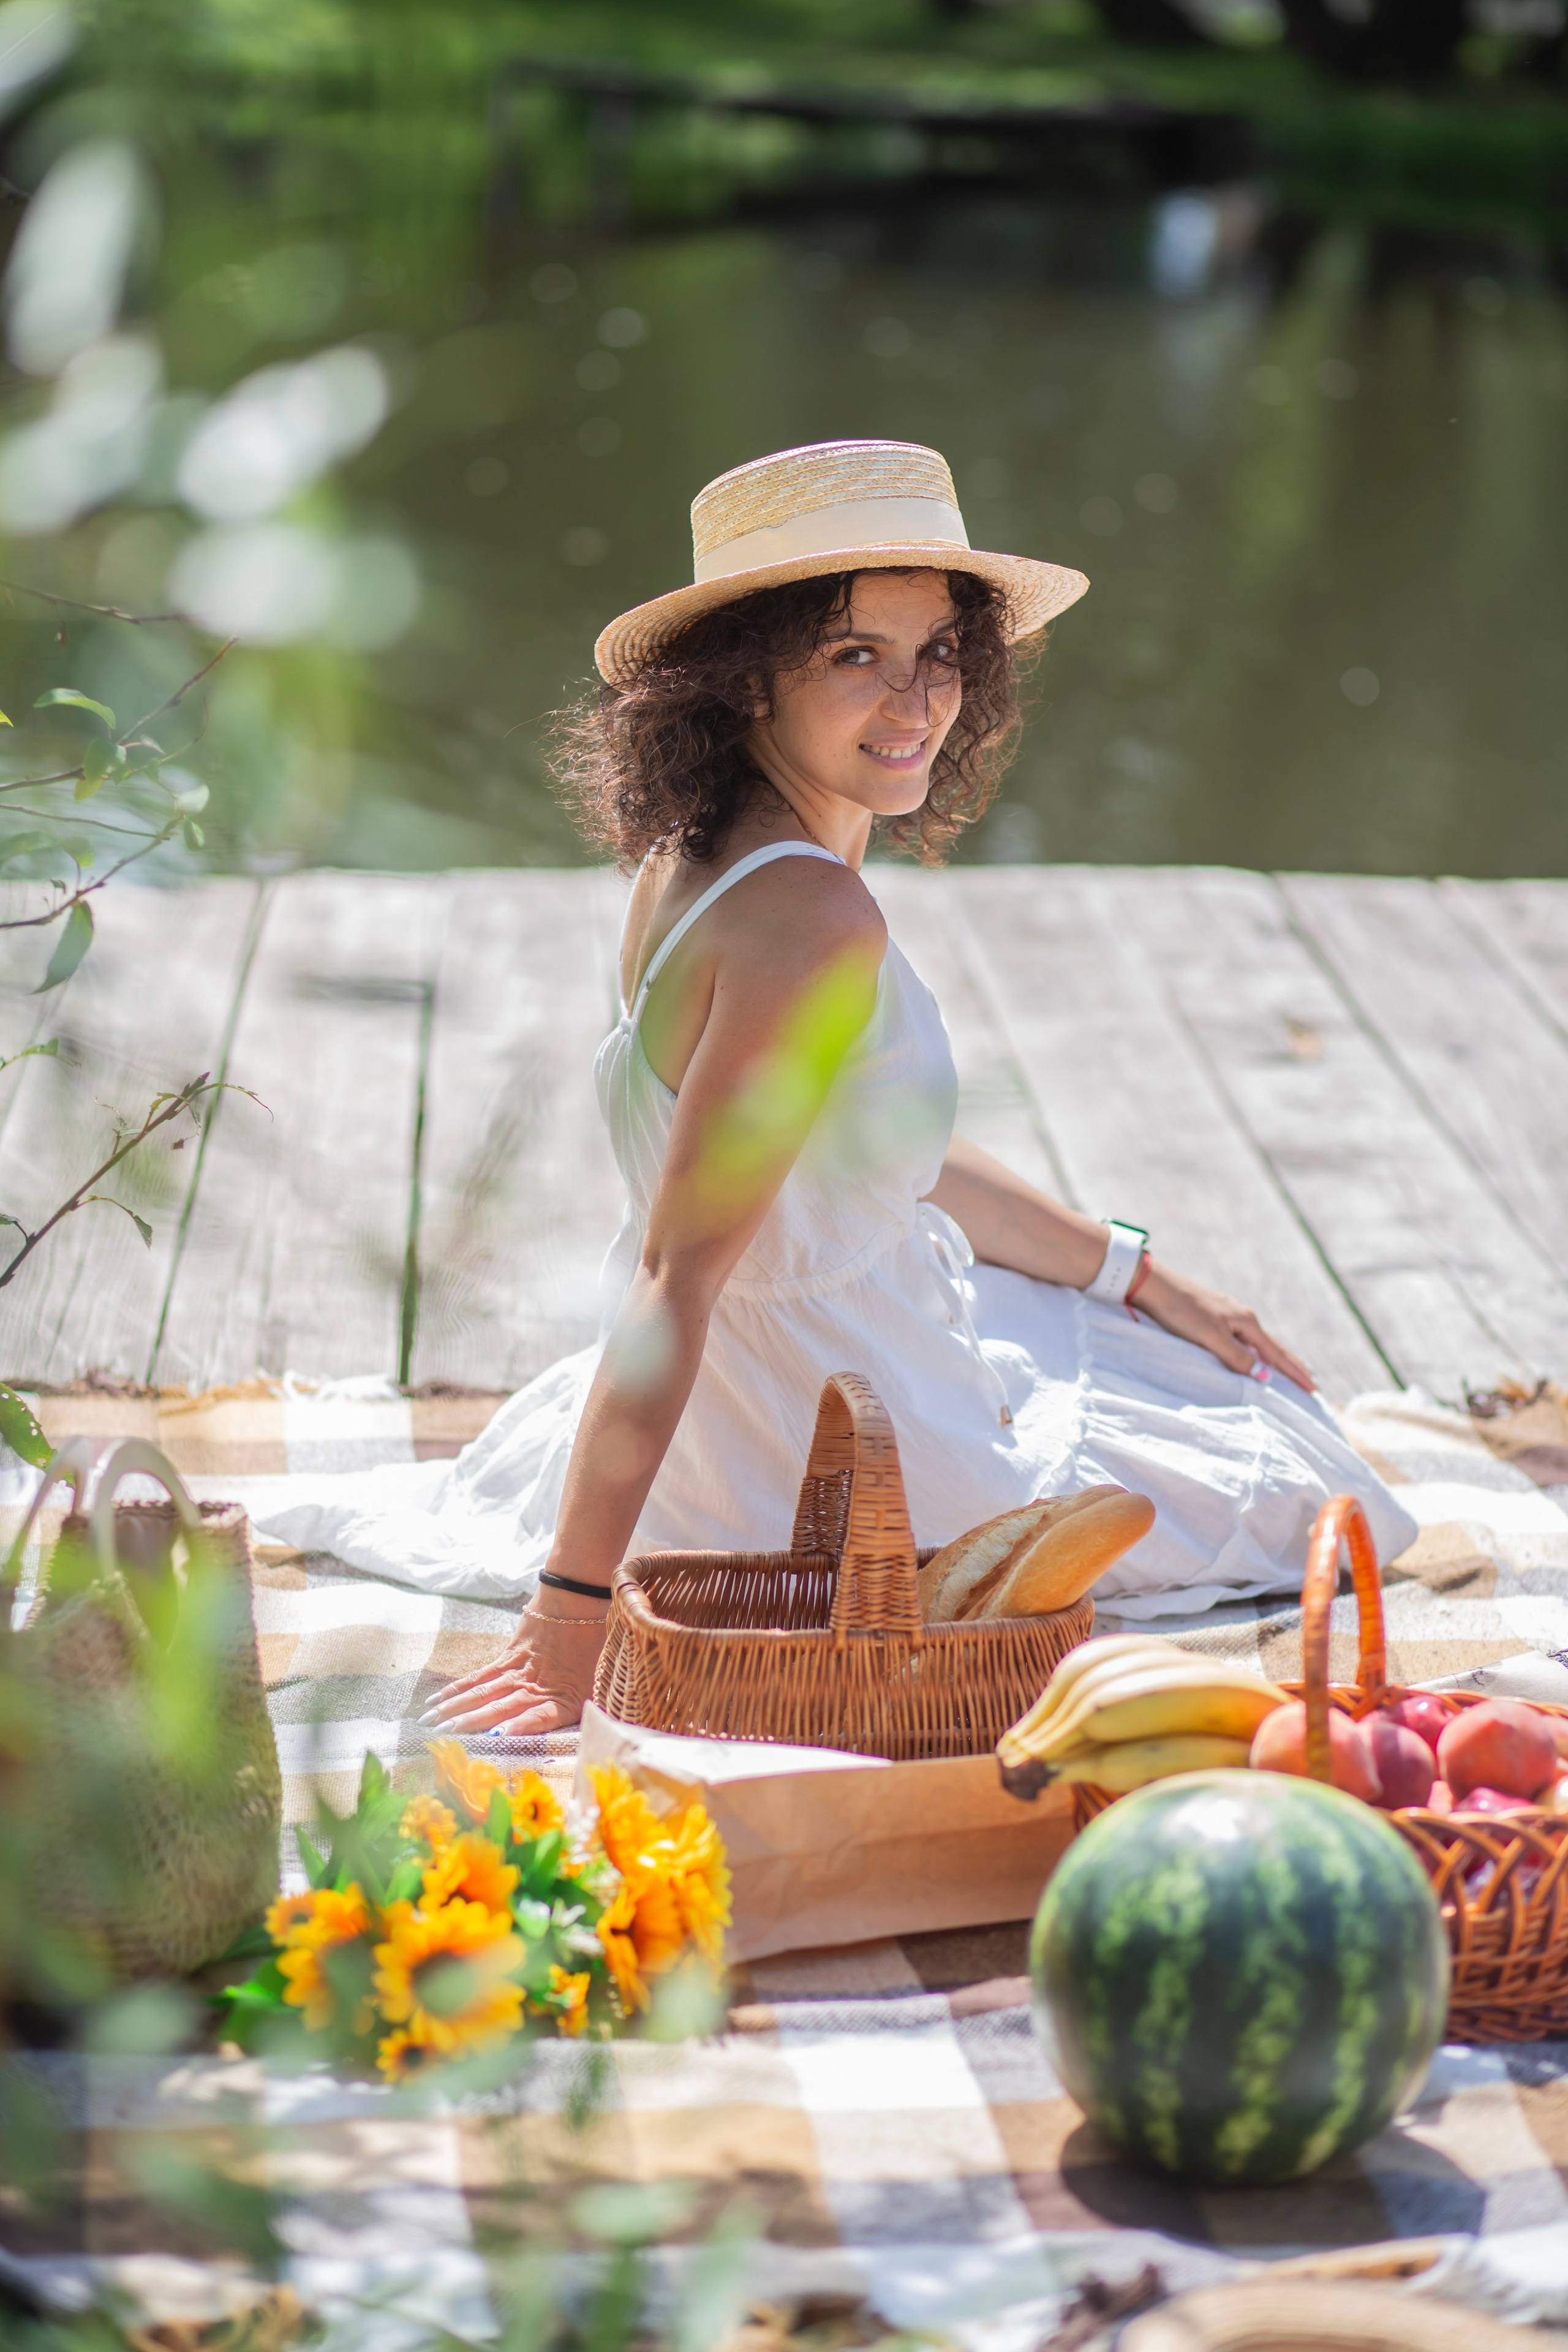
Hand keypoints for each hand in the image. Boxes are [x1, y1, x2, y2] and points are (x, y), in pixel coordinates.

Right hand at [419, 1597, 606, 1734]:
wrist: (578, 1604)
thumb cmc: (589, 1650)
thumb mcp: (594, 1685)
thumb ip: (578, 1711)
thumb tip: (571, 1739)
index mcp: (562, 1699)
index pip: (537, 1718)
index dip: (517, 1728)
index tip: (494, 1738)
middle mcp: (536, 1687)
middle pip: (500, 1708)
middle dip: (471, 1725)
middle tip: (444, 1740)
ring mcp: (518, 1671)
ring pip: (483, 1693)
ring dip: (456, 1710)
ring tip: (431, 1725)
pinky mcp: (507, 1657)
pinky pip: (479, 1676)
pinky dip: (458, 1689)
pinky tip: (438, 1700)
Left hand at [1135, 1261, 1315, 1392]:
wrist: (1156, 1286)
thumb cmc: (1182, 1312)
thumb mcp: (1211, 1337)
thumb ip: (1237, 1357)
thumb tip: (1266, 1377)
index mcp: (1246, 1323)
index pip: (1277, 1354)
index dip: (1295, 1373)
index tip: (1313, 1389)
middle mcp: (1243, 1317)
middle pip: (1274, 1347)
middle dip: (1293, 1365)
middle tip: (1312, 1382)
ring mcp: (1230, 1315)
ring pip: (1260, 1342)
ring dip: (1278, 1358)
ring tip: (1292, 1369)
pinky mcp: (1216, 1315)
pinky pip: (1246, 1338)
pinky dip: (1258, 1350)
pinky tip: (1256, 1353)